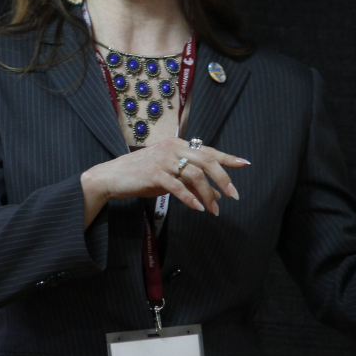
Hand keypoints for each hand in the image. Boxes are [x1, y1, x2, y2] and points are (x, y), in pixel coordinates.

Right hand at [80, 138, 248, 227]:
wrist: (111, 177)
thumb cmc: (140, 176)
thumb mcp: (169, 177)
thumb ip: (190, 181)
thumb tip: (216, 195)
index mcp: (177, 145)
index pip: (207, 150)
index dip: (227, 157)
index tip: (244, 164)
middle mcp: (172, 148)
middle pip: (206, 160)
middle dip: (223, 179)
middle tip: (234, 195)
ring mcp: (163, 160)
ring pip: (195, 175)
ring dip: (208, 195)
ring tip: (214, 210)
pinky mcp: (153, 174)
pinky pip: (177, 187)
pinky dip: (190, 198)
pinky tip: (198, 208)